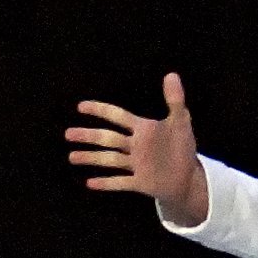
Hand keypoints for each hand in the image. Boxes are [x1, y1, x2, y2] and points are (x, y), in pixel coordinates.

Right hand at [67, 73, 209, 227]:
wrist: (189, 178)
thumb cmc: (182, 147)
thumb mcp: (182, 122)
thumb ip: (175, 100)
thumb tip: (171, 74)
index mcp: (143, 129)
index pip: (118, 116)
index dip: (101, 110)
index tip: (80, 106)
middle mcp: (135, 146)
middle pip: (108, 139)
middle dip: (89, 136)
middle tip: (68, 134)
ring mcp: (135, 165)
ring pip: (110, 160)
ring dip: (91, 158)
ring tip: (72, 157)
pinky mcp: (139, 183)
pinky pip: (120, 182)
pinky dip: (106, 183)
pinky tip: (89, 182)